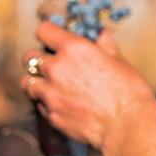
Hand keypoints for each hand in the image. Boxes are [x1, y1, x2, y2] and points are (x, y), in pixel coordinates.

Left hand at [20, 22, 155, 151]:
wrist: (127, 125)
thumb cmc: (128, 90)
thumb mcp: (118, 59)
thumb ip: (104, 44)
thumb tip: (102, 35)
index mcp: (73, 48)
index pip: (44, 30)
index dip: (49, 33)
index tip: (53, 38)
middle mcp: (56, 68)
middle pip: (28, 57)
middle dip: (37, 58)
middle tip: (50, 63)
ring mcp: (51, 94)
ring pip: (27, 82)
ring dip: (36, 81)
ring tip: (50, 85)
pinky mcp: (52, 115)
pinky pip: (39, 105)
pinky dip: (46, 103)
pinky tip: (61, 103)